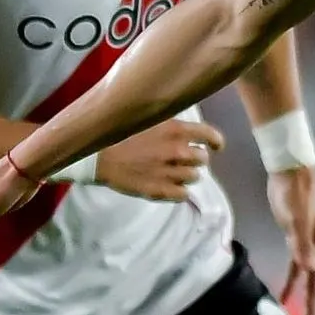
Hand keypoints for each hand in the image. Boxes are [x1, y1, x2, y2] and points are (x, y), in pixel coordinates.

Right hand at [96, 120, 225, 200]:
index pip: (210, 135)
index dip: (216, 142)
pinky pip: (184, 194)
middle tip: (182, 161)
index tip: (216, 147)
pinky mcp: (160, 190)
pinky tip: (169, 186)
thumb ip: (173, 126)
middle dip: (195, 160)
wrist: (99, 157)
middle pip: (204, 159)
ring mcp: (170, 172)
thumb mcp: (150, 120)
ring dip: (187, 176)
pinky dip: (180, 191)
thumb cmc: (122, 135)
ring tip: (172, 173)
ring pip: (196, 177)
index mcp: (176, 130)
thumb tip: (191, 130)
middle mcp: (178, 150)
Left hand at [267, 166, 314, 314]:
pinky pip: (298, 268)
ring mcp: (312, 246)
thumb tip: (310, 271)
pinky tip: (285, 298)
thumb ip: (302, 246)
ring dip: (310, 301)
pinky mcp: (298, 241)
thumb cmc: (296, 195)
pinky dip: (293, 284)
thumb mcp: (297, 220)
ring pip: (313, 281)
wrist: (290, 172)